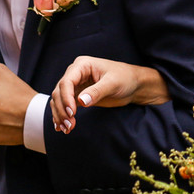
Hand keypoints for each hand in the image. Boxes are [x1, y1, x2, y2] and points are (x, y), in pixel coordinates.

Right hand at [50, 57, 168, 133]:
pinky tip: (61, 127)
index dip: (66, 98)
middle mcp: (76, 73)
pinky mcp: (78, 95)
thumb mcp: (113, 83)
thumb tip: (81, 101)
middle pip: (59, 92)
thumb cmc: (125, 78)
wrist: (134, 84)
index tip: (72, 113)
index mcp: (82, 65)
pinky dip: (62, 116)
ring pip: (59, 100)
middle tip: (69, 125)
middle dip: (62, 109)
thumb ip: (97, 91)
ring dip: (60, 115)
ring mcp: (76, 85)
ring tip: (67, 129)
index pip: (66, 82)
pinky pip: (65, 105)